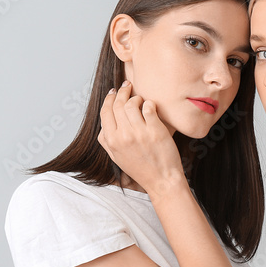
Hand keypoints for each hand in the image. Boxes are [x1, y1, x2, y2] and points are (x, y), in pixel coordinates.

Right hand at [97, 81, 184, 195]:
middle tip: (128, 86)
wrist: (162, 180)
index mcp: (112, 141)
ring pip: (133, 103)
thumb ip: (106, 141)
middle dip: (122, 91)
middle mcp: (123, 136)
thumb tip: (103, 125)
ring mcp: (140, 132)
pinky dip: (149, 104)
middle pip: (118, 104)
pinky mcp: (156, 130)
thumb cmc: (140, 169)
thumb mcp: (116, 158)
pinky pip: (149, 107)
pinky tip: (151, 108)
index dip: (109, 98)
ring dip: (136, 97)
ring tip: (140, 99)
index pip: (105, 111)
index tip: (113, 91)